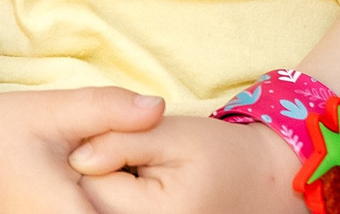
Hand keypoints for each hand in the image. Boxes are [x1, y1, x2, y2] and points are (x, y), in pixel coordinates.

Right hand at [0, 87, 165, 213]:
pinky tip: (78, 192)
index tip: (135, 178)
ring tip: (87, 181)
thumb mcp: (52, 110)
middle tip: (101, 172)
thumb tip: (158, 107)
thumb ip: (107, 109)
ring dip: (105, 205)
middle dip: (122, 202)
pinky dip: (86, 207)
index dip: (136, 201)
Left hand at [71, 115, 303, 213]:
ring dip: (108, 187)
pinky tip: (139, 188)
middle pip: (92, 200)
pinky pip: (116, 211)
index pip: (91, 181)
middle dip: (97, 172)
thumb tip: (76, 159)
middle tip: (131, 156)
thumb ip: (120, 139)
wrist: (263, 184)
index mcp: (158, 212)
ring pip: (100, 208)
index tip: (114, 137)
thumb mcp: (170, 132)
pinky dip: (119, 198)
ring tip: (138, 173)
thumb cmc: (218, 153)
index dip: (92, 150)